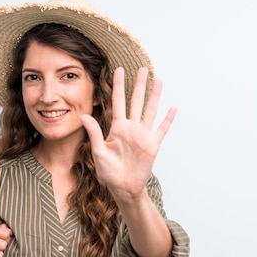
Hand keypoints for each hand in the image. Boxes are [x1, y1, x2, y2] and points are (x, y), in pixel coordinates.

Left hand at [81, 67, 175, 199]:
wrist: (123, 187)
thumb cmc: (108, 172)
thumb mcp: (98, 152)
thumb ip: (94, 133)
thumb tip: (83, 116)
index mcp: (117, 127)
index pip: (118, 101)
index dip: (118, 85)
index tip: (118, 69)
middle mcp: (131, 128)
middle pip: (136, 101)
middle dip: (139, 84)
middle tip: (143, 68)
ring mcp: (143, 135)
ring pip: (150, 110)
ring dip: (155, 96)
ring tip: (159, 80)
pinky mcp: (153, 144)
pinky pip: (162, 129)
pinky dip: (168, 119)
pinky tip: (173, 107)